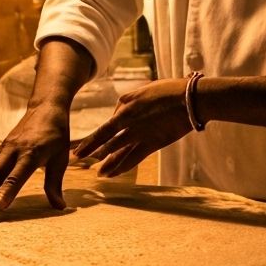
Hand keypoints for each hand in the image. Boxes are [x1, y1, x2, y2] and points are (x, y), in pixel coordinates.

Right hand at [0, 100, 71, 218]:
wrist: (45, 106)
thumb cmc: (56, 134)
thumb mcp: (60, 158)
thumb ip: (55, 184)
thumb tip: (60, 207)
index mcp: (31, 153)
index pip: (16, 176)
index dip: (6, 192)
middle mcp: (14, 150)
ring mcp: (4, 148)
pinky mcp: (0, 148)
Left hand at [73, 77, 191, 177]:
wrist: (188, 99)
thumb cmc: (170, 91)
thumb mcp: (145, 91)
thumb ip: (131, 102)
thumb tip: (122, 112)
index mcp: (125, 103)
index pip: (109, 124)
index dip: (96, 136)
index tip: (88, 143)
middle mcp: (127, 119)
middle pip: (104, 137)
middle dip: (90, 148)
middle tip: (77, 156)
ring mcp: (138, 132)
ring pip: (115, 151)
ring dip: (105, 163)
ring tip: (97, 172)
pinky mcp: (151, 143)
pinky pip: (132, 158)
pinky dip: (121, 167)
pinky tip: (111, 174)